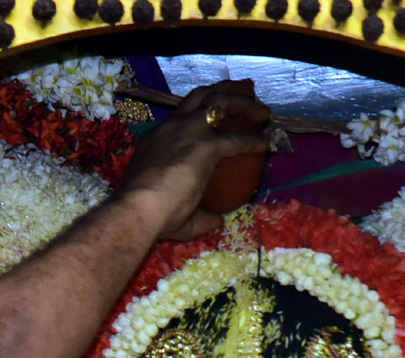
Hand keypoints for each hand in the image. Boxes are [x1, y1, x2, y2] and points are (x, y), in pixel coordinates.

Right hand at [118, 80, 269, 241]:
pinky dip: (253, 140)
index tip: (214, 115)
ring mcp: (188, 133)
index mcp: (156, 140)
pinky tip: (266, 143)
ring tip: (262, 110)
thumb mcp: (170, 208)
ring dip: (244, 103)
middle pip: (201, 97)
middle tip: (244, 89)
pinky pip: (236, 139)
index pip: (180, 118)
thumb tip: (217, 221)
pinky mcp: (205, 146)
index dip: (200, 113)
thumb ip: (197, 216)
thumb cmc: (149, 213)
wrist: (139, 209)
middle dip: (225, 89)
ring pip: (220, 104)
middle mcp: (172, 128)